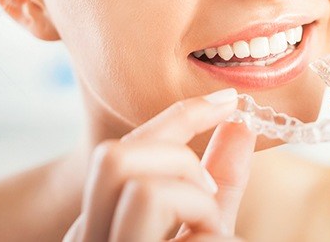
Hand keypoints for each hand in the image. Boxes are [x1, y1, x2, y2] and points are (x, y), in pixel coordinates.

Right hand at [63, 88, 255, 241]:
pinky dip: (205, 224)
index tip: (228, 100)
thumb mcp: (210, 224)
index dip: (182, 114)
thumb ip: (221, 180)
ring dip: (193, 197)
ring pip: (135, 179)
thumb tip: (240, 124)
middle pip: (114, 153)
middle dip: (178, 156)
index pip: (126, 148)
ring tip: (210, 229)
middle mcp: (89, 235)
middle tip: (209, 190)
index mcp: (105, 219)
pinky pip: (156, 205)